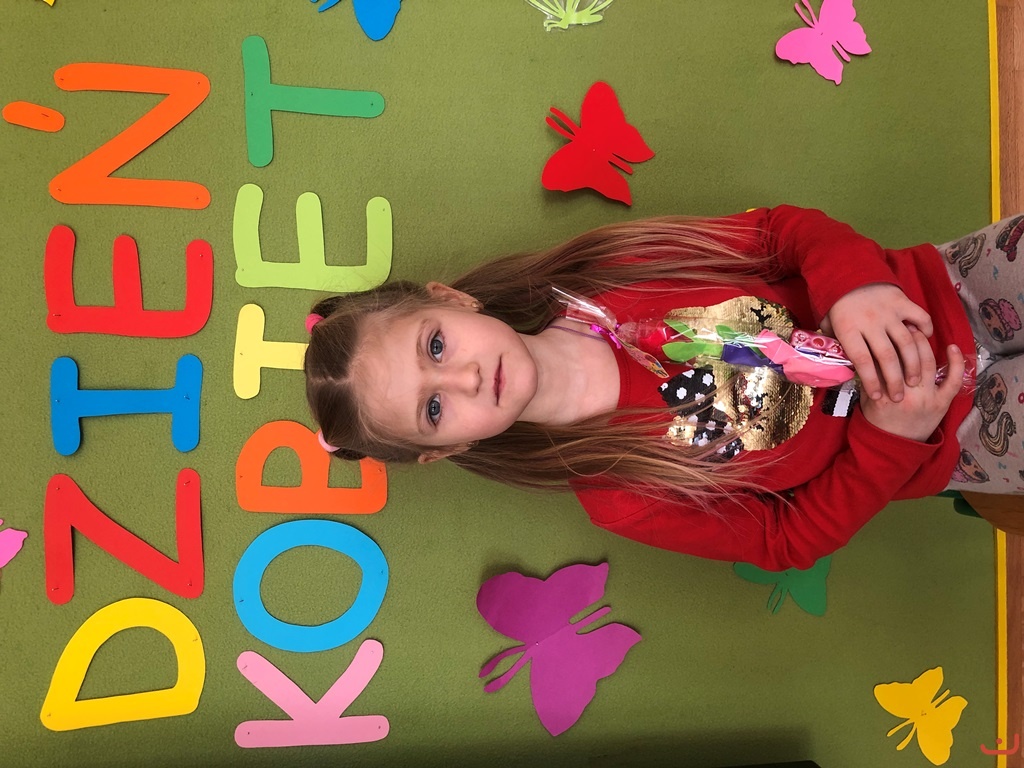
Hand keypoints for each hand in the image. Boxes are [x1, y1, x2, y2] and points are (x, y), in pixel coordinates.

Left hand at [821, 284, 933, 402]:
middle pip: (886, 356)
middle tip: (899, 397)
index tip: (878, 396)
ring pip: (906, 342)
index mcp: (848, 329)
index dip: (871, 381)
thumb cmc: (837, 305)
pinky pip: (920, 317)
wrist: (848, 272)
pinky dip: (926, 330)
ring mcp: (888, 311)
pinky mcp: (902, 301)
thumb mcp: (829, 325)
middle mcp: (870, 322)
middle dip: (895, 381)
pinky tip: (926, 342)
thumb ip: (835, 344)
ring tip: (915, 380)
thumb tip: (841, 368)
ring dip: (913, 364)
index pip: (862, 361)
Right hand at [859, 330, 963, 441]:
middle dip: (904, 338)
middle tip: (901, 327)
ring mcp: (926, 398)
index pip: (882, 361)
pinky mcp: (942, 403)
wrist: (895, 445)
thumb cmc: (878, 420)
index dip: (884, 343)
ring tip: (918, 332)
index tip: (883, 331)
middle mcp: (905, 394)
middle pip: (906, 358)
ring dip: (923, 344)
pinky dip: (956, 362)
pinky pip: (953, 380)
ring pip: (927, 364)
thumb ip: (867, 379)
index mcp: (883, 394)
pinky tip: (952, 347)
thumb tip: (866, 353)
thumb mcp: (866, 400)